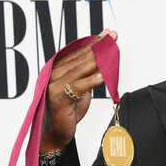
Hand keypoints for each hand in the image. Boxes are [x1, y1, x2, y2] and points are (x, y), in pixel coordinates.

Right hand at [40, 28, 117, 152]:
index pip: (77, 52)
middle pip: (79, 58)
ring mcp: (54, 86)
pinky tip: (102, 75)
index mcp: (56, 69)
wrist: (57, 132)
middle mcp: (53, 74)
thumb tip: (101, 60)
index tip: (107, 34)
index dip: (93, 42)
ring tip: (111, 52)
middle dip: (98, 46)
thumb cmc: (68, 110)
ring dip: (97, 60)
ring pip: (79, 70)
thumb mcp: (80, 89)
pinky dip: (91, 81)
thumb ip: (86, 75)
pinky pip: (78, 87)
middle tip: (112, 36)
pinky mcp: (59, 99)